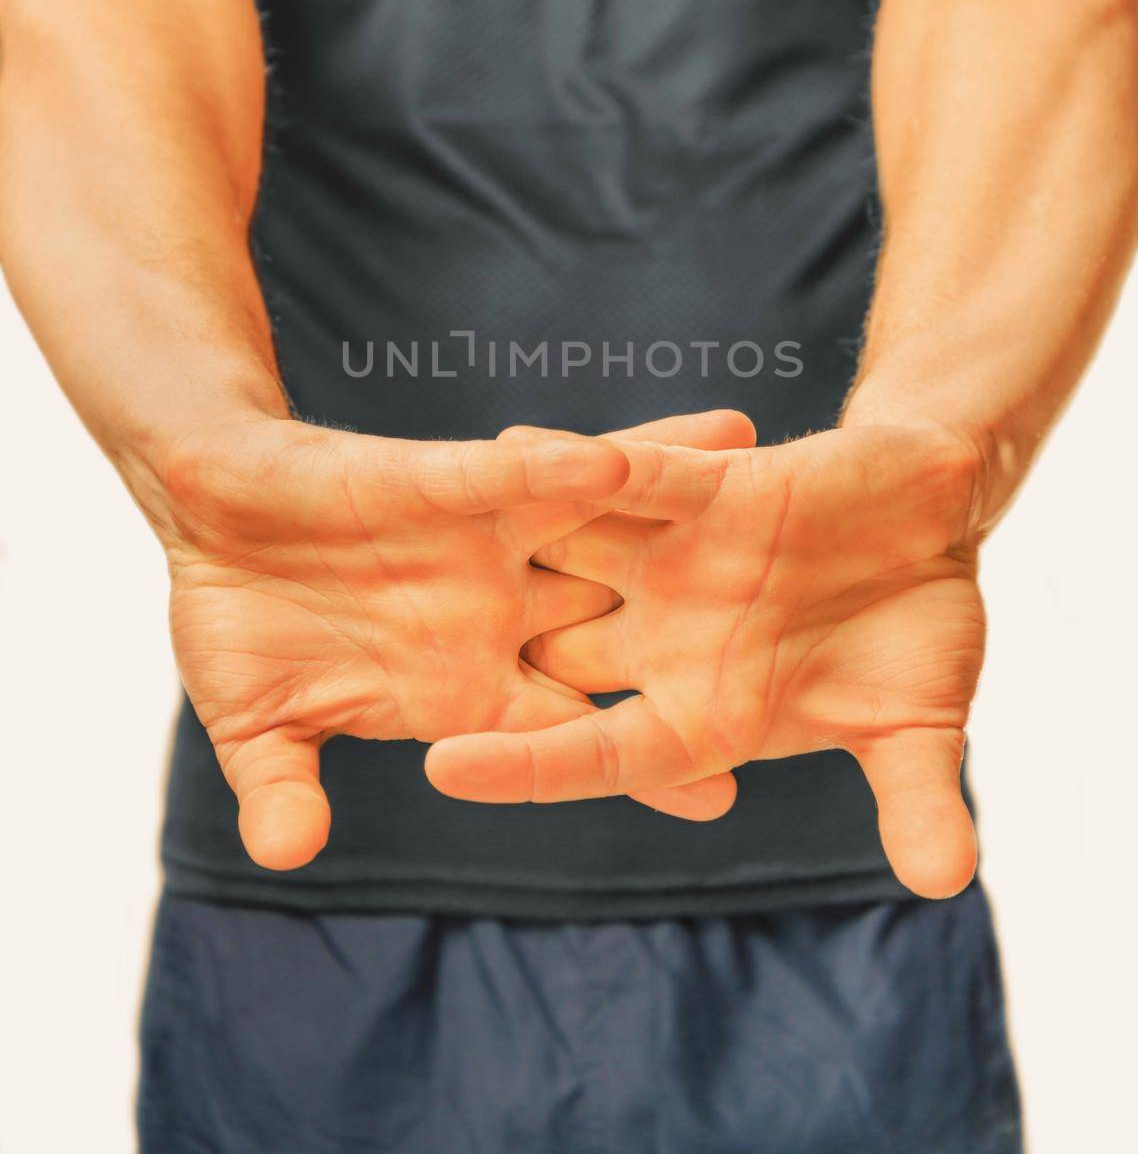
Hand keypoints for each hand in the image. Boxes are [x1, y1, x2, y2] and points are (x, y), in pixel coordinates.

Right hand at [154, 412, 742, 871]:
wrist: (212, 515)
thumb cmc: (241, 626)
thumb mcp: (261, 722)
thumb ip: (284, 782)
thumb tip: (287, 853)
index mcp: (465, 686)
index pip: (569, 731)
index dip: (640, 763)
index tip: (724, 793)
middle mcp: (498, 611)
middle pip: (619, 624)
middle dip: (703, 626)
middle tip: (808, 625)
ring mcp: (482, 541)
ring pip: (594, 523)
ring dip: (669, 490)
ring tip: (762, 461)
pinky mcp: (447, 476)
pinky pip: (516, 471)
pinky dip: (559, 465)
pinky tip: (619, 457)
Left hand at [425, 422, 987, 897]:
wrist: (934, 528)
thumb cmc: (918, 634)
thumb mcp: (916, 720)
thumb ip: (914, 793)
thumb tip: (949, 881)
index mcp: (702, 712)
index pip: (594, 748)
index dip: (523, 762)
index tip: (441, 769)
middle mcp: (666, 638)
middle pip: (554, 651)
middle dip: (481, 653)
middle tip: (386, 652)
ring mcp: (676, 562)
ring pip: (572, 554)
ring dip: (503, 546)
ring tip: (409, 534)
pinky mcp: (706, 488)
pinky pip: (632, 476)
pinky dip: (584, 464)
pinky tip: (507, 444)